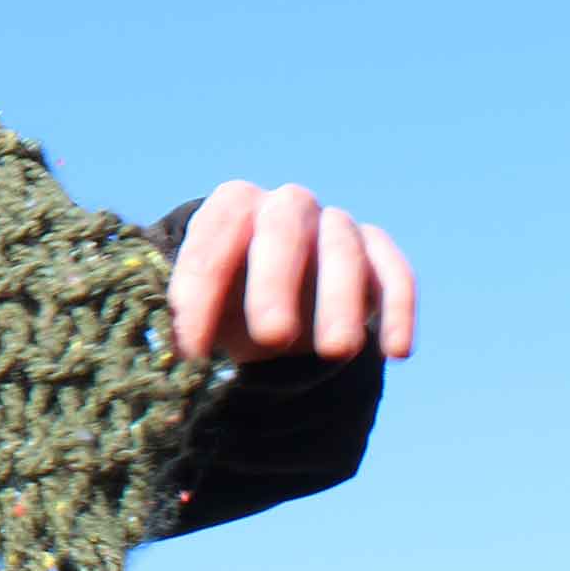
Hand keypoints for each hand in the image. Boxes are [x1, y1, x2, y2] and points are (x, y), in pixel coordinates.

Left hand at [167, 179, 416, 365]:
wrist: (277, 297)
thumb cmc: (228, 302)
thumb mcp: (200, 309)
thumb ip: (185, 323)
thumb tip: (171, 364)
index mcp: (233, 206)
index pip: (215, 234)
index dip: (200, 290)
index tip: (195, 351)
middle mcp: (286, 206)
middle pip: (283, 229)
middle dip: (276, 282)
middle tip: (273, 336)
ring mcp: (336, 225)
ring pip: (343, 250)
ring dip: (340, 300)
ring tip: (337, 352)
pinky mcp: (378, 252)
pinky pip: (395, 272)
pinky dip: (398, 309)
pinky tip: (395, 353)